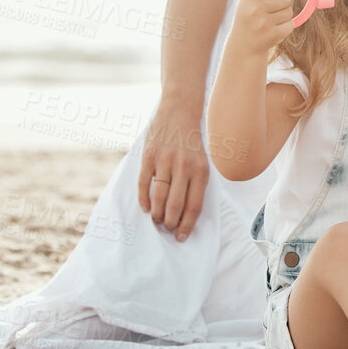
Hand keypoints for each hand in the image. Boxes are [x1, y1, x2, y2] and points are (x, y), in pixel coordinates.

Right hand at [137, 100, 210, 241]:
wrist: (179, 111)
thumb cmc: (191, 142)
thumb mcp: (202, 161)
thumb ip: (195, 184)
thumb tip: (186, 213)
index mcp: (201, 171)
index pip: (194, 206)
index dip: (187, 225)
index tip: (181, 237)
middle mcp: (184, 167)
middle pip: (175, 205)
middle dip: (170, 223)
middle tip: (167, 229)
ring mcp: (165, 161)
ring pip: (159, 197)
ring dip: (156, 214)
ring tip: (157, 221)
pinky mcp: (149, 156)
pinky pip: (144, 184)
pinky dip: (144, 199)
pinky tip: (145, 208)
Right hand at [229, 0, 302, 57]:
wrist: (243, 45)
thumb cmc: (249, 16)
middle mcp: (255, 9)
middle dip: (285, 1)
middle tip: (277, 6)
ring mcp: (264, 24)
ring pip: (289, 11)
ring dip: (285, 14)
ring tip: (274, 18)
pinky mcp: (273, 35)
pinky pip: (290, 24)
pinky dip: (286, 25)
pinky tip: (275, 28)